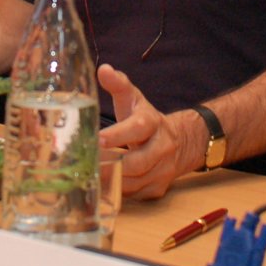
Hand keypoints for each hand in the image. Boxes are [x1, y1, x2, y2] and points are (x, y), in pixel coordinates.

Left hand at [97, 64, 201, 198]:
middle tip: (84, 165)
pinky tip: (98, 188)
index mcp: (153, 123)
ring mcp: (162, 171)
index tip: (98, 138)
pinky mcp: (157, 189)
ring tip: (85, 176)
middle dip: (110, 164)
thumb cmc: (144, 119)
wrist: (181, 142)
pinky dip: (115, 192)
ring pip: (133, 182)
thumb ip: (118, 85)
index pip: (137, 128)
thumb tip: (103, 69)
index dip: (118, 134)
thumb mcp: (133, 99)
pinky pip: (134, 196)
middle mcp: (161, 148)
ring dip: (109, 180)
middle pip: (136, 162)